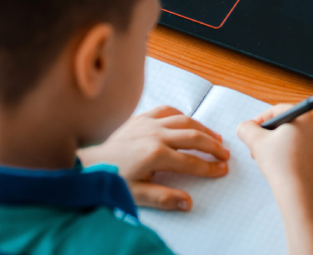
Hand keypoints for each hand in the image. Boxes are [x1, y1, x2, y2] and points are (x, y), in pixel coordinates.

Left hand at [78, 106, 228, 210]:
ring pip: (184, 120)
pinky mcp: (140, 116)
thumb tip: (187, 202)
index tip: (222, 169)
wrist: (87, 162)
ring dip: (203, 128)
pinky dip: (182, 114)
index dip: (209, 166)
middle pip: (193, 136)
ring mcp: (148, 122)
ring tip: (215, 138)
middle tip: (225, 154)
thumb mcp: (135, 194)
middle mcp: (155, 134)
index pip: (191, 161)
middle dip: (212, 145)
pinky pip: (167, 109)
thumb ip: (163, 198)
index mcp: (155, 154)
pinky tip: (189, 121)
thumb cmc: (110, 178)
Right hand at [236, 104, 312, 202]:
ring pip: (295, 137)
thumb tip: (245, 127)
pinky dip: (290, 153)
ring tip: (265, 157)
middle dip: (269, 133)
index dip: (261, 119)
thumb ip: (247, 128)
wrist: (298, 194)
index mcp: (305, 116)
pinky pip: (303, 149)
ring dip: (278, 143)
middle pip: (287, 123)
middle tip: (257, 146)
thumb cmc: (279, 164)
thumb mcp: (256, 142)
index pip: (279, 110)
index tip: (252, 130)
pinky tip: (280, 166)